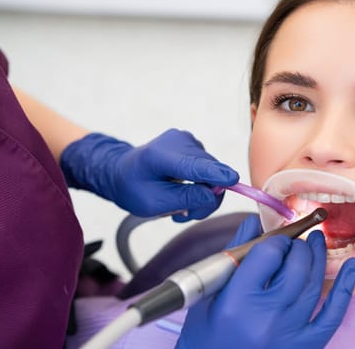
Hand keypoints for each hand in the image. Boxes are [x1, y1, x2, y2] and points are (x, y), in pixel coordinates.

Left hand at [60, 129, 238, 220]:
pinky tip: (184, 189)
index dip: (214, 175)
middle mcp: (178, 142)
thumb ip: (184, 198)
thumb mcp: (153, 203)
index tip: (233, 180)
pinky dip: (201, 183)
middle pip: (209, 173)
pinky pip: (208, 169)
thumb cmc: (133, 188)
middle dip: (205, 198)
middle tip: (185, 214)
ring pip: (212, 172)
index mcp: (160, 156)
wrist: (121, 171)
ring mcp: (187, 140)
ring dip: (203, 193)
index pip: (193, 166)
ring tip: (181, 204)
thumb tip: (213, 194)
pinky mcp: (193, 144)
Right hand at [176, 215, 354, 348]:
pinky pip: (332, 315)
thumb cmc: (205, 336)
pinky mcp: (304, 347)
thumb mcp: (211, 294)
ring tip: (316, 242)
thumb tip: (253, 223)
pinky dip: (345, 288)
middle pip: (296, 266)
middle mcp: (266, 318)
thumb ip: (234, 255)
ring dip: (318, 258)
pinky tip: (351, 266)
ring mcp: (289, 334)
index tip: (273, 240)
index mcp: (237, 301)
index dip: (274, 240)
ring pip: (314, 284)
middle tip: (293, 243)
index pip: (268, 253)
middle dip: (297, 247)